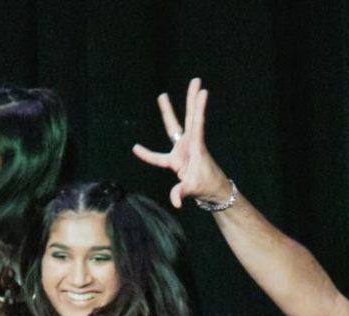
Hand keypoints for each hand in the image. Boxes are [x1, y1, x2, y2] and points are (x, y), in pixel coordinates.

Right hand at [132, 78, 232, 208]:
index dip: (199, 109)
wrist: (212, 191)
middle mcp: (190, 145)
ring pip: (174, 128)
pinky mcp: (177, 159)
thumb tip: (175, 202)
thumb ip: (182, 193)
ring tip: (162, 96)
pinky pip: (158, 157)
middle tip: (196, 80)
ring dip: (168, 112)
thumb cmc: (206, 186)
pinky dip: (148, 155)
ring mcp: (183, 150)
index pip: (197, 125)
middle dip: (191, 99)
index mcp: (196, 148)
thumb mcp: (194, 189)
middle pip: (189, 118)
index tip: (203, 92)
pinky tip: (136, 149)